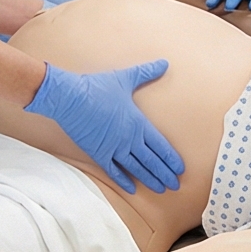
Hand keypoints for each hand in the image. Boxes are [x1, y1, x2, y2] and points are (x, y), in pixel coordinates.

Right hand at [26, 60, 182, 192]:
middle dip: (164, 174)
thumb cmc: (97, 87)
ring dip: (149, 180)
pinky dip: (123, 181)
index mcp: (138, 124)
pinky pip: (113, 171)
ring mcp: (114, 149)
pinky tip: (131, 189)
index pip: (160, 146)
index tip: (180, 170)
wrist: (70, 97)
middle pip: (151, 161)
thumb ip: (146, 72)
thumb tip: (164, 62)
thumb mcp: (125, 78)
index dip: (171, 159)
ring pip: (136, 169)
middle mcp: (129, 140)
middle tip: (175, 186)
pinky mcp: (98, 153)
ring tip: (160, 189)